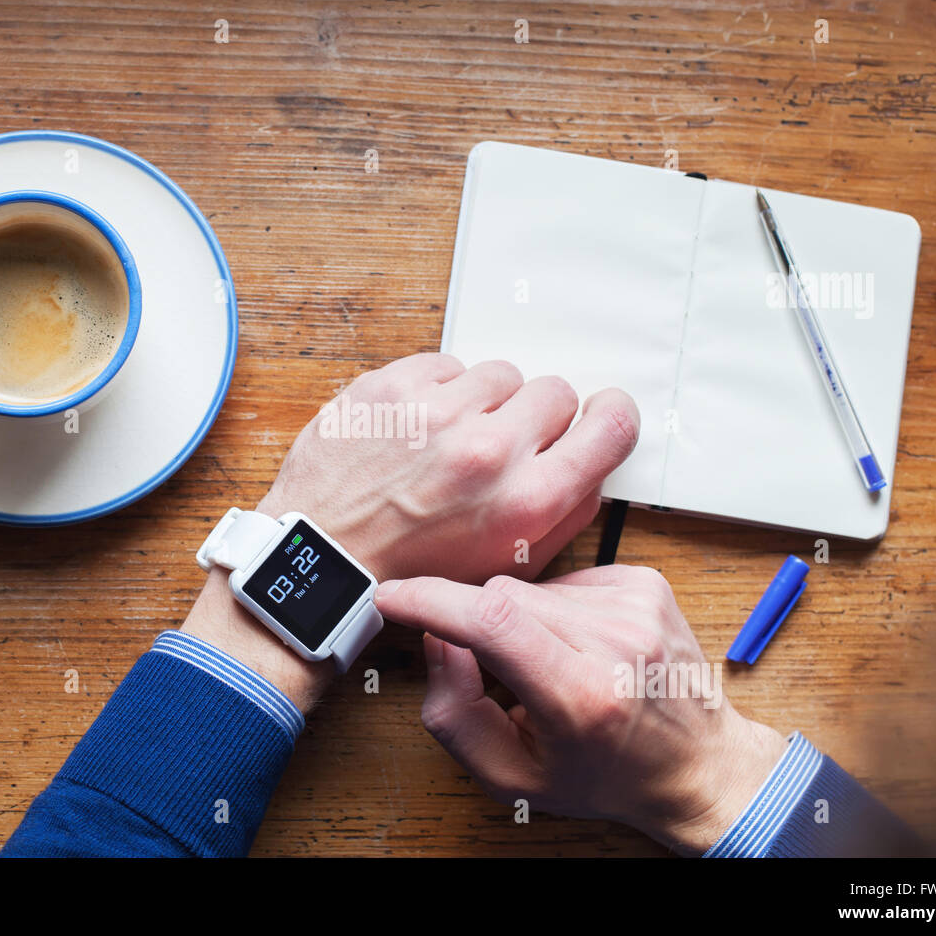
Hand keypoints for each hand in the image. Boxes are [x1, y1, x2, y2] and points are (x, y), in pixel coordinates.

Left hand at [185, 352, 640, 710]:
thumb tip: (592, 465)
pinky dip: (438, 391)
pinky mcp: (393, 387)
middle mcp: (489, 451)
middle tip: (503, 443)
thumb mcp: (507, 567)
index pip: (609, 426)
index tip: (598, 413)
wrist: (326, 558)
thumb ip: (565, 515)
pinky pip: (446, 365)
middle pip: (555, 391)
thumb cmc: (413, 570)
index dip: (609, 416)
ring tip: (451, 440)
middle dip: (536, 416)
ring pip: (499, 373)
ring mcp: (438, 412)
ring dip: (484, 401)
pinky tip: (418, 428)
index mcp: (527, 501)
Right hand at [373, 565, 786, 852]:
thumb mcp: (512, 777)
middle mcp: (616, 642)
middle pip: (501, 599)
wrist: (698, 765)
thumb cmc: (606, 775)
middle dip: (476, 625)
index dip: (430, 601)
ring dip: (520, 621)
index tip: (392, 596)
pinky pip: (564, 580)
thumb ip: (454, 715)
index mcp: (581, 697)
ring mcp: (635, 606)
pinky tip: (579, 646)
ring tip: (552, 665)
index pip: (491, 622)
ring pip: (530, 587)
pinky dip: (556, 610)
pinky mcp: (644, 583)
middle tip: (498, 673)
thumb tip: (437, 638)